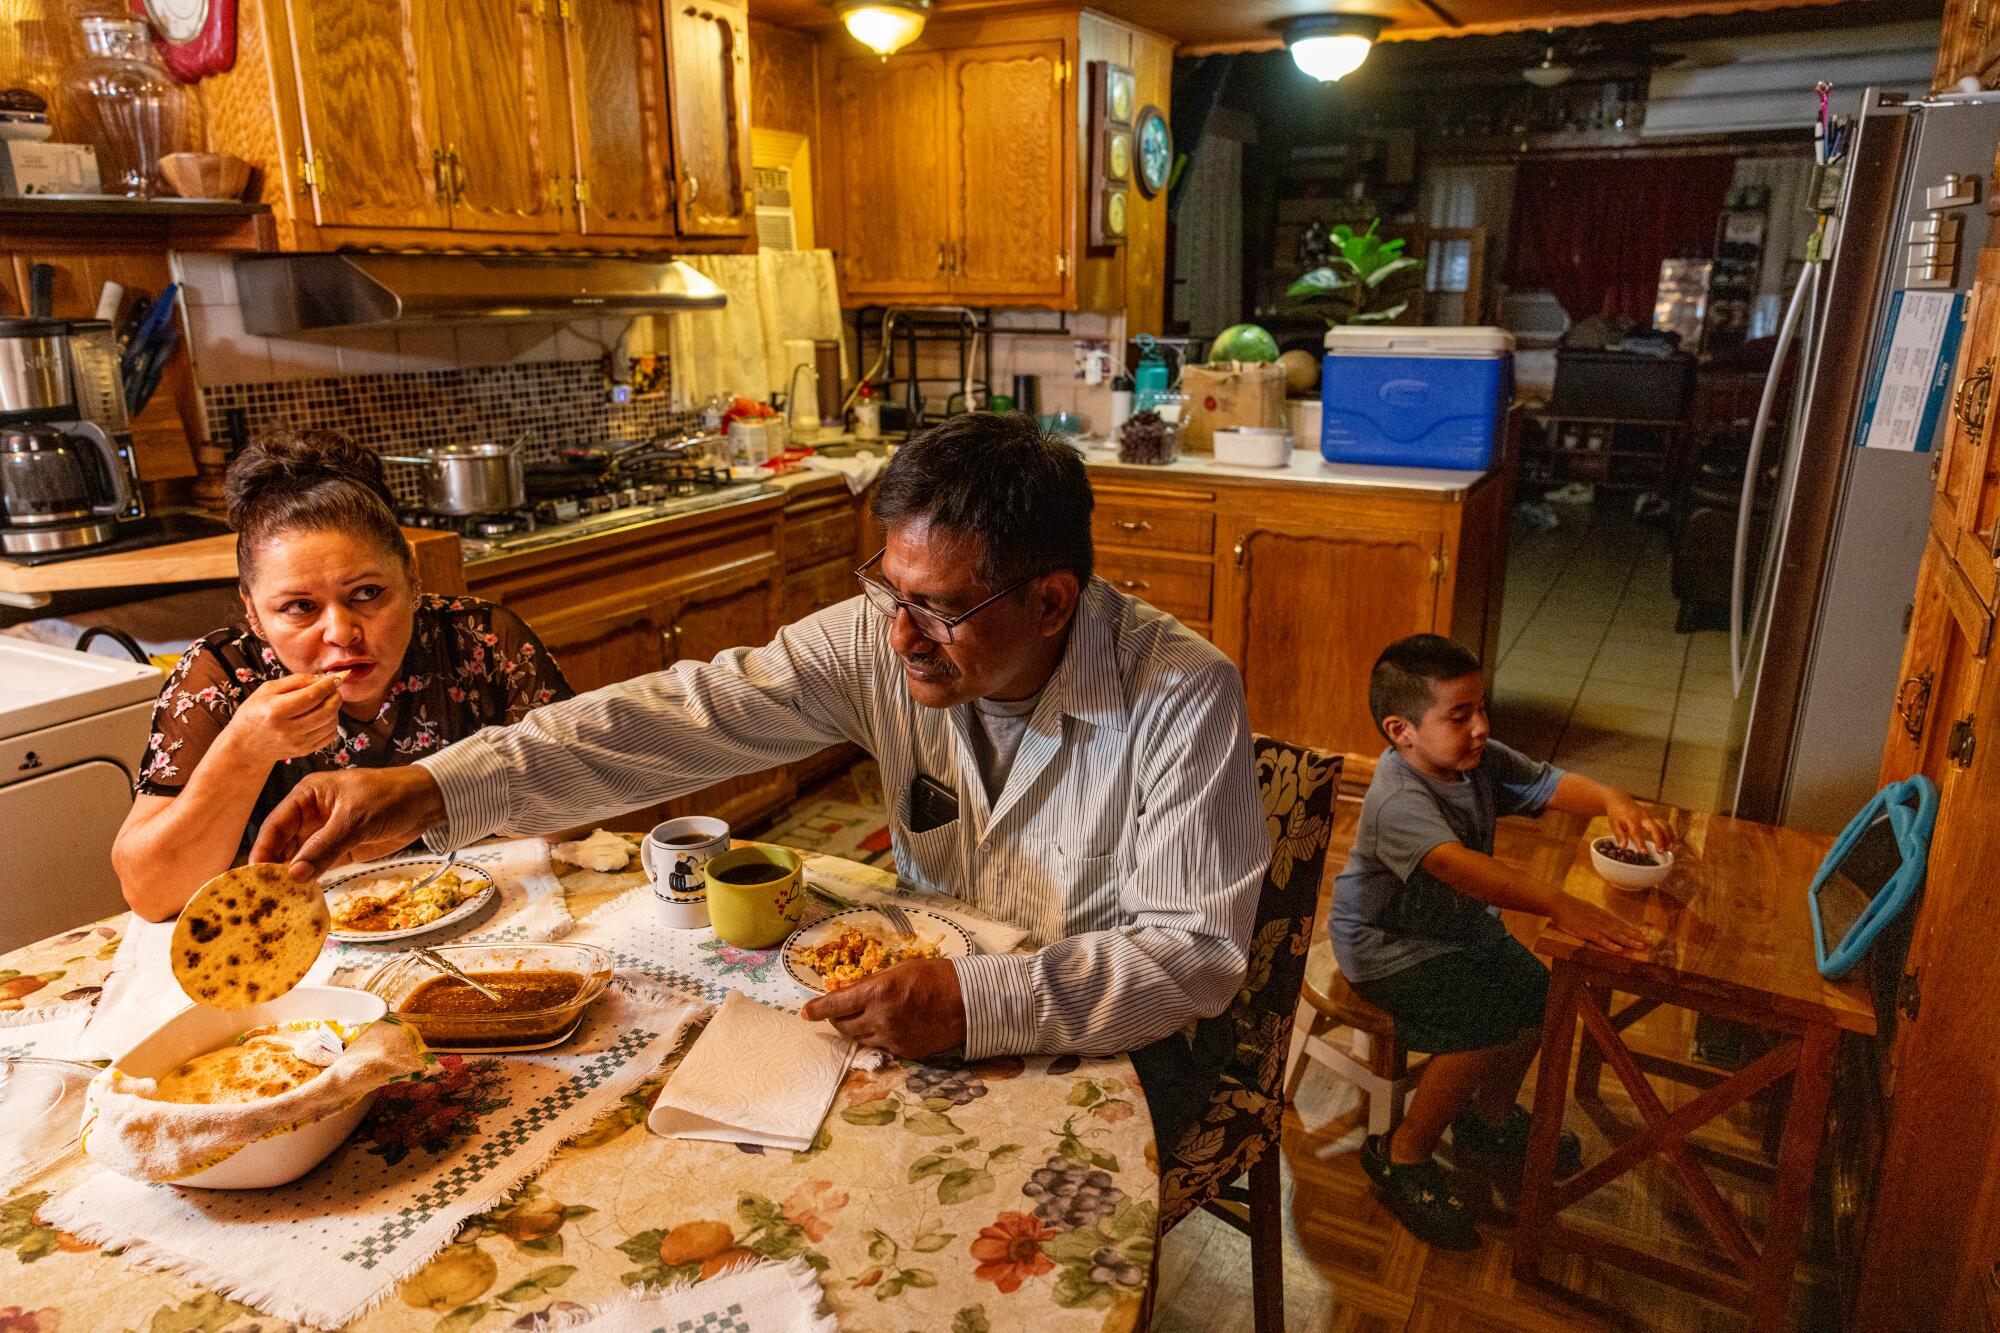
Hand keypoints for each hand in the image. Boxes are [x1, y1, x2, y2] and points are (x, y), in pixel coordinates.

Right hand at [226, 673, 344, 766]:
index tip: (336, 678)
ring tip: (326, 702)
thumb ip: (296, 680)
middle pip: (326, 711)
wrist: (246, 746)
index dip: (328, 685)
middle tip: (333, 689)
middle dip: (335, 696)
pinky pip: (329, 736)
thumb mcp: (268, 690)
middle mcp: (287, 730)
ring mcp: (297, 743)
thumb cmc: (255, 712)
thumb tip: (322, 678)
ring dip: (335, 709)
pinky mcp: (304, 751)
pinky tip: (322, 716)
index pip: (312, 696)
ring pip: (331, 723)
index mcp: (275, 711)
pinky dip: (331, 723)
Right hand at [250, 765, 446, 879]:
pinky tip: (300, 897)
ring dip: (290, 878)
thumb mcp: (355, 819)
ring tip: (278, 902)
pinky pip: (317, 867)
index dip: (263, 849)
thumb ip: (324, 847)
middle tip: (263, 896)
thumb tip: (294, 875)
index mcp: (307, 796)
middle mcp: (310, 816)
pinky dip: (309, 881)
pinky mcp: (339, 851)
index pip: (275, 825)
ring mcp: (323, 834)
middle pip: (282, 845)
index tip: (254, 875)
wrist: (427, 802)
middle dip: (273, 868)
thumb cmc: (390, 797)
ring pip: (298, 859)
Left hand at [800, 957, 966, 1057]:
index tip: (805, 1013)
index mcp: (878, 992)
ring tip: (863, 1017)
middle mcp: (881, 1018)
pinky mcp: (903, 1053)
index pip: (835, 1005)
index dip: (817, 1009)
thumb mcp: (898, 970)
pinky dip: (877, 1037)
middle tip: (837, 1012)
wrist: (968, 1002)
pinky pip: (880, 1047)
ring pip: (859, 1039)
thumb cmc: (934, 976)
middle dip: (836, 1019)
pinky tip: (888, 1025)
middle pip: (843, 1026)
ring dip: (855, 1028)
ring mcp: (892, 1039)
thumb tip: (843, 990)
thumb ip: (869, 982)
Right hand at [1550, 894, 1653, 952]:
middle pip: (1622, 930)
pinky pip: (1600, 940)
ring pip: (1615, 935)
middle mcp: (1602, 920)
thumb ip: (1597, 915)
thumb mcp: (1587, 908)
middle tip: (1650, 943)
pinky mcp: (1586, 932)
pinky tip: (1619, 950)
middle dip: (1636, 937)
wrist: (1558, 902)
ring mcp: (1595, 926)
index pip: (1621, 924)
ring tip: (1640, 947)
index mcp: (1602, 915)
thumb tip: (1605, 919)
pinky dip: (1610, 945)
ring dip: (1628, 941)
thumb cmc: (1570, 906)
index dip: (1633, 930)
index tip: (1644, 935)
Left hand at [1605, 793, 1676, 853]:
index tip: (1644, 853)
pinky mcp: (1654, 816)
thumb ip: (1619, 835)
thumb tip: (1623, 847)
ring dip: (1668, 836)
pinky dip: (1671, 831)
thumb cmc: (1616, 814)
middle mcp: (1643, 816)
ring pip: (1663, 824)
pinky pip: (1665, 823)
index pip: (1636, 832)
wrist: (1619, 800)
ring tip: (1668, 848)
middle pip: (1655, 827)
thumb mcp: (1614, 824)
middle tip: (1661, 851)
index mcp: (1631, 819)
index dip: (1641, 843)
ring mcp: (1650, 815)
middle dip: (1659, 839)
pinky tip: (1673, 840)